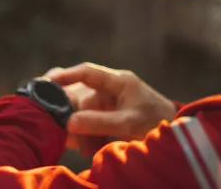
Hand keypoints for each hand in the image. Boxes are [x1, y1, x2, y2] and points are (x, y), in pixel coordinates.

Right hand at [46, 63, 176, 142]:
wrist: (174, 135)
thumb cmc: (155, 122)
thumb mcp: (128, 123)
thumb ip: (99, 122)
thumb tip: (69, 122)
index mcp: (118, 81)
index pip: (87, 72)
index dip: (66, 75)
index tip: (47, 82)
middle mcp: (110, 90)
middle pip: (79, 98)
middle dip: (72, 117)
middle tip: (64, 132)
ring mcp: (107, 105)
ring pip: (81, 115)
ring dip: (81, 133)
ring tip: (87, 148)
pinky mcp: (106, 119)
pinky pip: (87, 126)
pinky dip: (86, 139)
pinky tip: (90, 149)